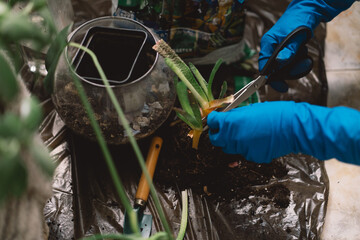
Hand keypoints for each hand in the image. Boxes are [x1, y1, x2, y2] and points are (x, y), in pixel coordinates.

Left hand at [207, 101, 359, 164]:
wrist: (293, 127)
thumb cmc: (276, 114)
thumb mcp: (251, 108)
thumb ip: (235, 115)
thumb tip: (227, 117)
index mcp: (232, 122)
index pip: (212, 122)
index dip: (212, 120)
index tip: (214, 119)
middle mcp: (234, 137)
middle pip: (216, 139)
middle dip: (217, 134)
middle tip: (223, 129)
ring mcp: (243, 149)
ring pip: (228, 148)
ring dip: (230, 141)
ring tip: (243, 133)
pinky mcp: (252, 156)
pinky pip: (243, 153)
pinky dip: (245, 147)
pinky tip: (255, 140)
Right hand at [259, 0, 354, 91]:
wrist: (308, 12)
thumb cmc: (300, 19)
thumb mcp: (296, 36)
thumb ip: (288, 50)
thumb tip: (280, 63)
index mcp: (268, 43)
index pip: (264, 65)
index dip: (271, 77)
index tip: (281, 86)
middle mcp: (271, 48)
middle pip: (275, 69)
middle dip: (290, 71)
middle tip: (303, 66)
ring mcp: (278, 51)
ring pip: (285, 68)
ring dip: (297, 66)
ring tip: (306, 60)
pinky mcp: (286, 52)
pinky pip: (291, 64)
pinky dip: (299, 63)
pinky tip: (305, 57)